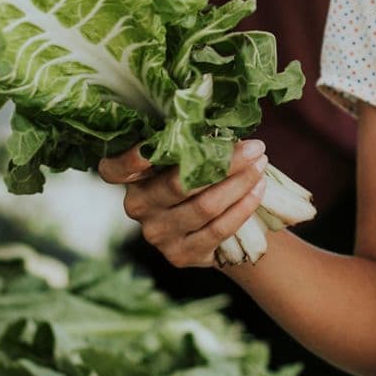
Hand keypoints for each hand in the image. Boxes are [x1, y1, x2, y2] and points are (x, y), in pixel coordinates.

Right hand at [100, 139, 267, 268]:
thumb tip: (225, 121)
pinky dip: (242, 207)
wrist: (210, 230)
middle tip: (255, 148)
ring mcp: (157, 234)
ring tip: (261, 165)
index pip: (114, 169)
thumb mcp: (186, 161)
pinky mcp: (179, 254)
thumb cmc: (196, 179)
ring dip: (239, 183)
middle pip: (178, 184)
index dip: (130, 159)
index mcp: (131, 179)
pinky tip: (258, 190)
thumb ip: (191, 143)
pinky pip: (217, 230)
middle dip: (223, 163)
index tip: (153, 145)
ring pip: (204, 206)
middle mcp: (137, 207)